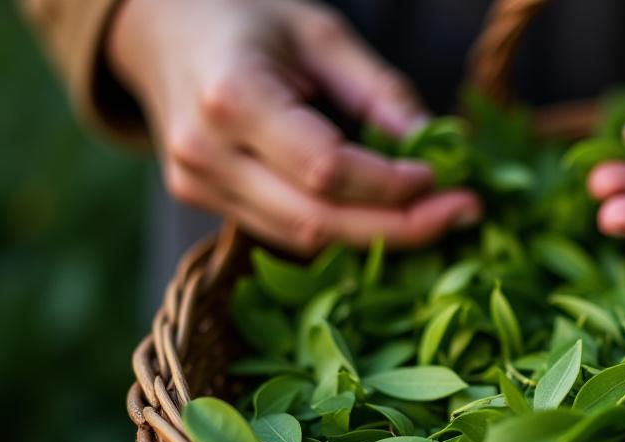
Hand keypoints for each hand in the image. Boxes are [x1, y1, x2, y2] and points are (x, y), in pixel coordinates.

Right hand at [108, 0, 480, 252]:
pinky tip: (387, 217)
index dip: (390, 185)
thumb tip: (437, 144)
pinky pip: (284, 232)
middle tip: (463, 215)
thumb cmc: (247, 20)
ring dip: (377, 237)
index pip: (325, 169)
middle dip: (398, 228)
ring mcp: (197, 184)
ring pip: (301, 238)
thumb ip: (378, 91)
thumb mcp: (321, 34)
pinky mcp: (202, 201)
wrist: (161, 30)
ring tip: (437, 217)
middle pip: (315, 220)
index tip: (444, 177)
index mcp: (233, 97)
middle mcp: (205, 152)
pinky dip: (342, 231)